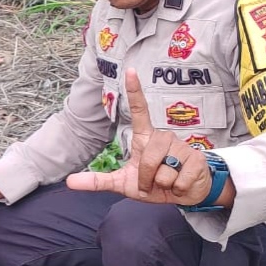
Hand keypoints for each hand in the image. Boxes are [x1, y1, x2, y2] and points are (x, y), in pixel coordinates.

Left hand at [66, 68, 212, 204]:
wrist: (185, 195)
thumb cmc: (154, 184)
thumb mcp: (123, 184)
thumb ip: (98, 182)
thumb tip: (69, 181)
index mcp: (145, 138)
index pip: (140, 111)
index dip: (135, 91)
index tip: (130, 71)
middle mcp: (163, 137)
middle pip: (148, 161)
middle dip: (147, 180)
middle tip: (154, 182)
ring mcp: (181, 146)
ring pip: (164, 173)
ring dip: (163, 185)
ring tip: (170, 181)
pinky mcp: (196, 159)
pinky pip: (180, 181)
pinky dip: (178, 190)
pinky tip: (182, 183)